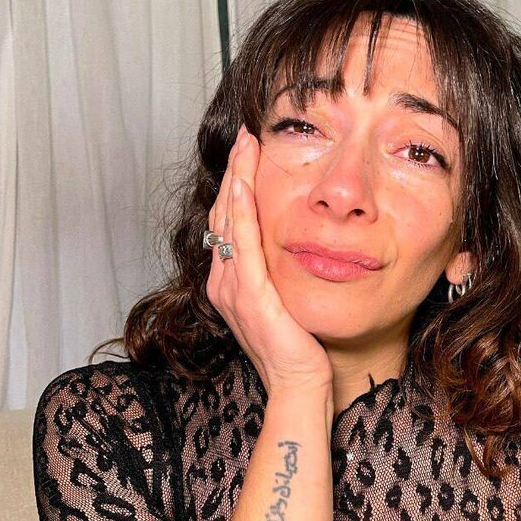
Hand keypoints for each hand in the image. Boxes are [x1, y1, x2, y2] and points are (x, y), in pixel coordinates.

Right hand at [206, 124, 333, 396]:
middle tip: (245, 135)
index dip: (236, 184)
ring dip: (237, 178)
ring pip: (229, 219)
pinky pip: (242, 241)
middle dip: (234, 171)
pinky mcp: (249, 294)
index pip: (228, 221)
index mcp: (229, 282)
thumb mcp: (284, 301)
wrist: (298, 385)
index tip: (248, 152)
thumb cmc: (298, 348)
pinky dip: (243, 208)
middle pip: (223, 213)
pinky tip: (247, 181)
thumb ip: (278, 272)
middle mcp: (222, 281)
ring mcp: (231, 288)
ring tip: (245, 144)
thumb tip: (290, 246)